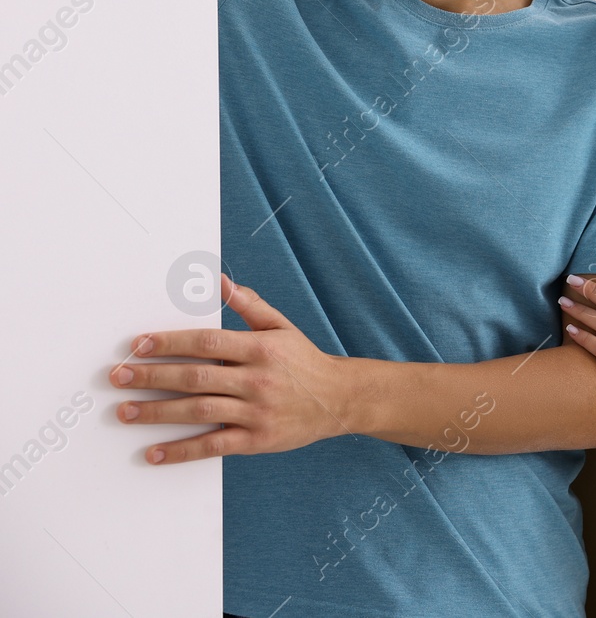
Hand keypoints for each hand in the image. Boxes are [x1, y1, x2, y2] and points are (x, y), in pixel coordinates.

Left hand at [110, 273, 352, 463]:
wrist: (339, 399)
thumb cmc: (304, 361)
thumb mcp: (281, 327)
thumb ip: (249, 305)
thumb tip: (220, 280)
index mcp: (260, 349)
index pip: (207, 342)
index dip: (170, 343)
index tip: (139, 346)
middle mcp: (257, 380)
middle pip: (196, 377)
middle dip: (152, 377)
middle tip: (119, 376)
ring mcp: (256, 412)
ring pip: (199, 411)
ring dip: (157, 413)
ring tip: (125, 411)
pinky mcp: (256, 440)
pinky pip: (213, 446)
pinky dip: (181, 450)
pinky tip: (154, 452)